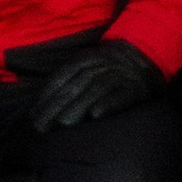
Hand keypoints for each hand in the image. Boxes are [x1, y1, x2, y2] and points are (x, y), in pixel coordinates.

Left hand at [14, 36, 165, 134]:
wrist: (147, 55)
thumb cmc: (110, 67)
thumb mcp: (90, 64)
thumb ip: (69, 79)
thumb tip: (41, 102)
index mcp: (86, 58)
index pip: (62, 76)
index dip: (47, 95)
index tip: (33, 114)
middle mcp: (100, 64)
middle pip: (75, 84)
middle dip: (56, 105)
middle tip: (41, 126)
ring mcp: (118, 75)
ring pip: (95, 89)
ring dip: (79, 106)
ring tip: (64, 123)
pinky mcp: (135, 88)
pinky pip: (121, 95)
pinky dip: (109, 104)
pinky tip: (96, 116)